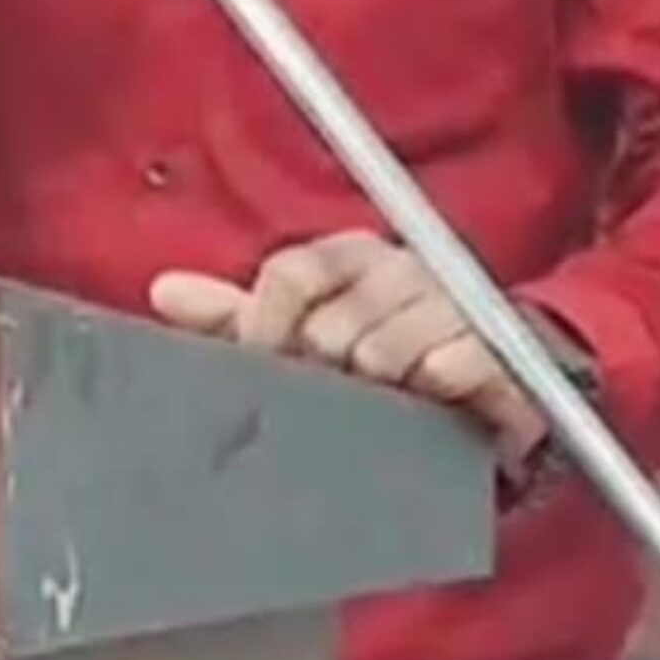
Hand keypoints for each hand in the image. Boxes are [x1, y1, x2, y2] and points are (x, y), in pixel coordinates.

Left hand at [149, 229, 551, 477]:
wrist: (490, 380)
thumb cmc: (380, 351)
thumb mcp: (302, 329)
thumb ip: (234, 314)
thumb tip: (161, 290)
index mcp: (349, 255)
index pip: (291, 273)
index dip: (267, 326)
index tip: (264, 364)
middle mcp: (400, 267)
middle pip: (330, 326)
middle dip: (325, 375)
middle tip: (335, 398)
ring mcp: (451, 301)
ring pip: (382, 352)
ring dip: (377, 392)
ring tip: (384, 404)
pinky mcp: (497, 343)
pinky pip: (447, 367)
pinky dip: (432, 392)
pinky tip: (429, 404)